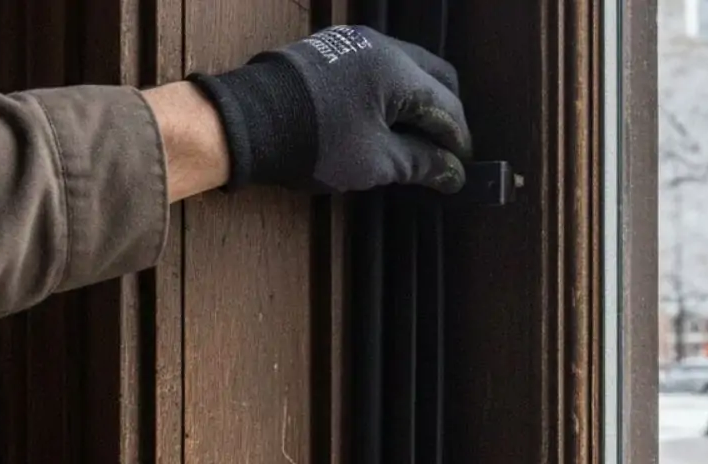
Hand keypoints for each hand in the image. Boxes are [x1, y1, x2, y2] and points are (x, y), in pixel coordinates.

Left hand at [187, 25, 472, 193]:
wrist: (247, 123)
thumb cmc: (314, 143)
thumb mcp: (376, 162)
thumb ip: (421, 164)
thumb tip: (452, 172)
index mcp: (400, 71)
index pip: (447, 108)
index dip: (458, 144)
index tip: (459, 172)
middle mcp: (384, 47)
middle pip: (436, 78)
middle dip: (445, 116)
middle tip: (442, 154)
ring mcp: (356, 45)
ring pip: (408, 70)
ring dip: (418, 104)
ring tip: (414, 142)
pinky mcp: (334, 52)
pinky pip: (380, 69)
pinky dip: (392, 95)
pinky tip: (385, 123)